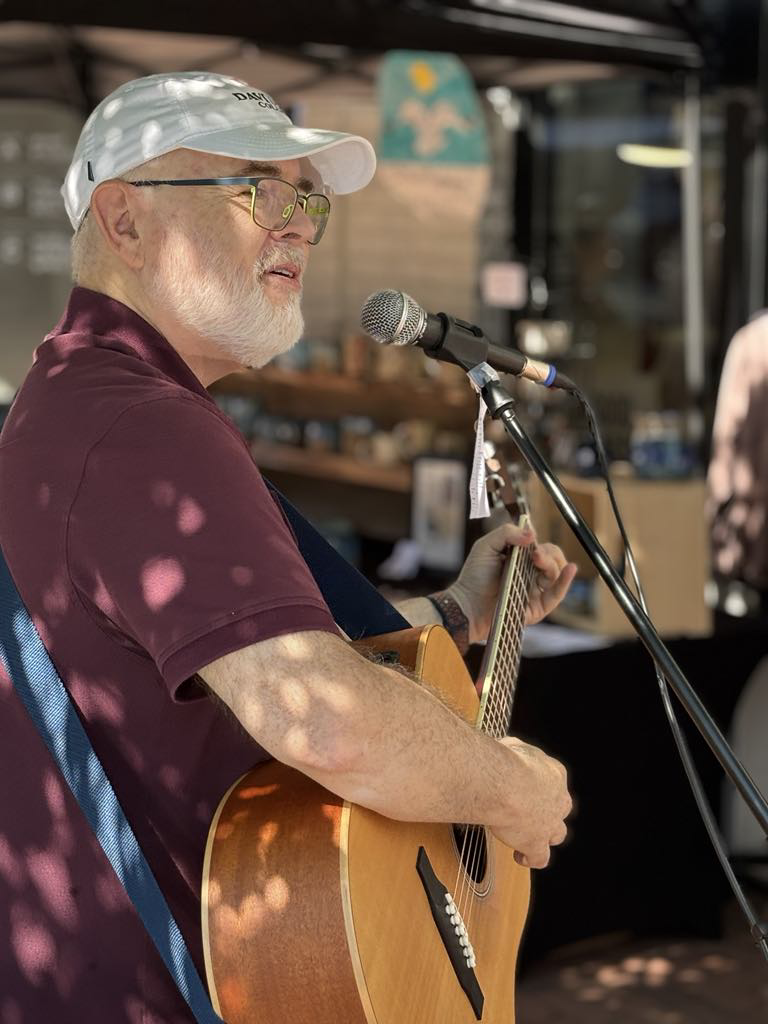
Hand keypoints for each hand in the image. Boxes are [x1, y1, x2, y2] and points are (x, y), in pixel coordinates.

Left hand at [447, 523, 576, 643]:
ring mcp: (535, 591)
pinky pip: (557, 594)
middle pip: (553, 559)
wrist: (467, 604)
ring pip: (556, 574)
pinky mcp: (538, 607)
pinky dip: (565, 581)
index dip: (540, 544)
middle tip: (535, 555)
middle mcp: (530, 574)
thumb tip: (532, 534)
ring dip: (552, 564)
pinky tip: (570, 570)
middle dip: (548, 554)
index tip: (531, 543)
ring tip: (539, 560)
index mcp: (520, 560)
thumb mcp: (486, 546)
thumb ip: (507, 533)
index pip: (541, 547)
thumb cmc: (474, 576)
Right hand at [491, 736, 571, 868]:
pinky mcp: (536, 844)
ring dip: (546, 835)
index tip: (527, 785)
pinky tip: (520, 857)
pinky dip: (531, 858)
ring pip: (557, 834)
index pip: (554, 779)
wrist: (504, 785)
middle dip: (551, 810)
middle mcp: (557, 799)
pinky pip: (539, 858)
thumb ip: (515, 750)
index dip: (542, 784)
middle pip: (562, 807)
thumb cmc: (506, 762)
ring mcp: (549, 823)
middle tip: (534, 811)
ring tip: (530, 836)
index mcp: (554, 773)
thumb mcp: (513, 745)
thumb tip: (508, 749)